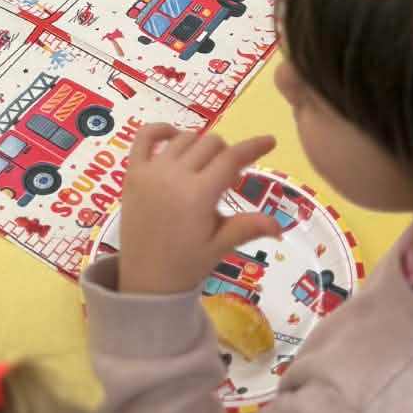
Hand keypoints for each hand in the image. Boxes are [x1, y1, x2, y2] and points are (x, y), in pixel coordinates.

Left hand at [117, 125, 283, 296]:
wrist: (145, 281)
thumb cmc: (186, 265)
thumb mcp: (219, 246)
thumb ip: (248, 227)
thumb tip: (280, 225)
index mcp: (199, 194)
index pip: (232, 159)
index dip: (253, 147)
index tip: (269, 141)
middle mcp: (175, 175)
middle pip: (210, 144)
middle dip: (226, 153)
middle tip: (228, 175)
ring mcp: (151, 171)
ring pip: (184, 139)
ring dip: (200, 145)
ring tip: (204, 165)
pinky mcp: (133, 173)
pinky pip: (144, 137)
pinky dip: (160, 130)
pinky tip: (173, 137)